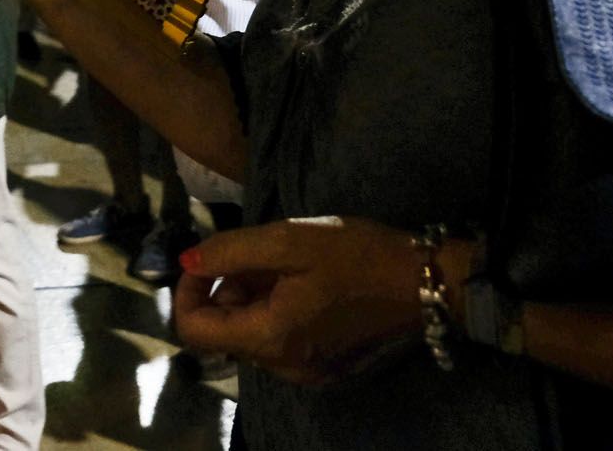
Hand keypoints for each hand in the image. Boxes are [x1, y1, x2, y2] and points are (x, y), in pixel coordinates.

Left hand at [173, 216, 449, 385]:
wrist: (427, 283)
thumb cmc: (358, 255)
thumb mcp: (288, 240)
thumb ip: (229, 252)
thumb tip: (185, 262)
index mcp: (272, 339)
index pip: (193, 331)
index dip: (186, 293)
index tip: (204, 262)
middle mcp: (284, 367)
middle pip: (222, 333)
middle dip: (224, 291)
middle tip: (254, 256)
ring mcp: (306, 372)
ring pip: (249, 336)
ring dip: (249, 300)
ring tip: (282, 266)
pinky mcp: (324, 367)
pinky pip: (277, 343)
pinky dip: (273, 313)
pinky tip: (299, 285)